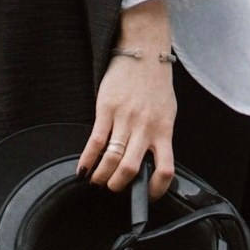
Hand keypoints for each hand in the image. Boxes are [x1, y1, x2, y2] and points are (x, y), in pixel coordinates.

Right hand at [79, 2, 178, 195]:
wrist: (144, 52)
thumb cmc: (155, 83)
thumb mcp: (167, 112)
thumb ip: (159, 136)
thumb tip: (150, 162)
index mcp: (164, 130)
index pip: (165, 169)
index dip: (157, 189)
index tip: (149, 196)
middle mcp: (145, 127)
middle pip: (131, 169)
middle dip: (119, 185)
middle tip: (112, 188)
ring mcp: (125, 119)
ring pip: (112, 158)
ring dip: (102, 176)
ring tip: (97, 180)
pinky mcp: (107, 109)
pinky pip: (95, 141)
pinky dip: (87, 159)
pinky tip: (83, 169)